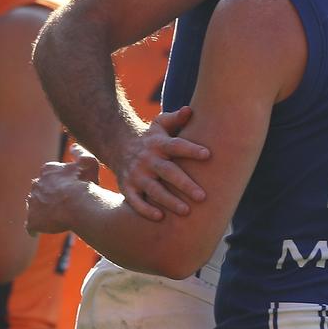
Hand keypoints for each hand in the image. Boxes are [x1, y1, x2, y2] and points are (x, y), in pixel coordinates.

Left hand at [26, 149, 98, 234]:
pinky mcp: (32, 221)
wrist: (78, 205)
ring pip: (34, 207)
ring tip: (55, 218)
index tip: (69, 189)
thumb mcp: (89, 162)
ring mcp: (33, 203)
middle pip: (40, 190)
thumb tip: (73, 147)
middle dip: (48, 196)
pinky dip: (35, 228)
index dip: (60, 182)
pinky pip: (31, 226)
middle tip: (63, 204)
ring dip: (42, 211)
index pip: (49, 175)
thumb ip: (80, 153)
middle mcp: (36, 185)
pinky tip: (39, 232)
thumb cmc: (85, 184)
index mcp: (48, 170)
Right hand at [116, 106, 210, 221]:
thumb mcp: (161, 124)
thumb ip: (176, 118)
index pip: (177, 146)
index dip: (191, 149)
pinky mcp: (127, 187)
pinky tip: (160, 218)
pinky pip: (135, 201)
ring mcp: (136, 175)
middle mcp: (148, 159)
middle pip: (167, 172)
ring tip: (187, 211)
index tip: (208, 154)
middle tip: (203, 196)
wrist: (119, 145)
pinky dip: (145, 210)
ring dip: (169, 201)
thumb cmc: (152, 137)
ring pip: (154, 190)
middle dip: (185, 184)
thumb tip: (189, 110)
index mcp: (159, 144)